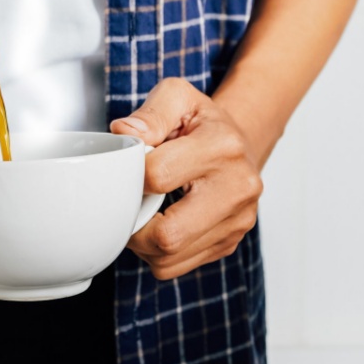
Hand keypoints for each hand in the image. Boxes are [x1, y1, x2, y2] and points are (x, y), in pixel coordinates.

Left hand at [112, 78, 264, 280]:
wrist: (239, 142)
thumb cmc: (201, 122)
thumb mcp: (176, 97)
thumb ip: (150, 113)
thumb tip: (124, 133)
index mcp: (223, 146)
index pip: (157, 176)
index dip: (132, 174)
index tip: (130, 166)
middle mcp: (238, 188)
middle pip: (168, 235)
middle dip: (134, 223)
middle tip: (127, 202)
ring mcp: (237, 222)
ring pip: (169, 258)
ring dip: (142, 243)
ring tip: (143, 211)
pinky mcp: (229, 243)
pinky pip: (177, 266)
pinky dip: (157, 253)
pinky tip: (158, 224)